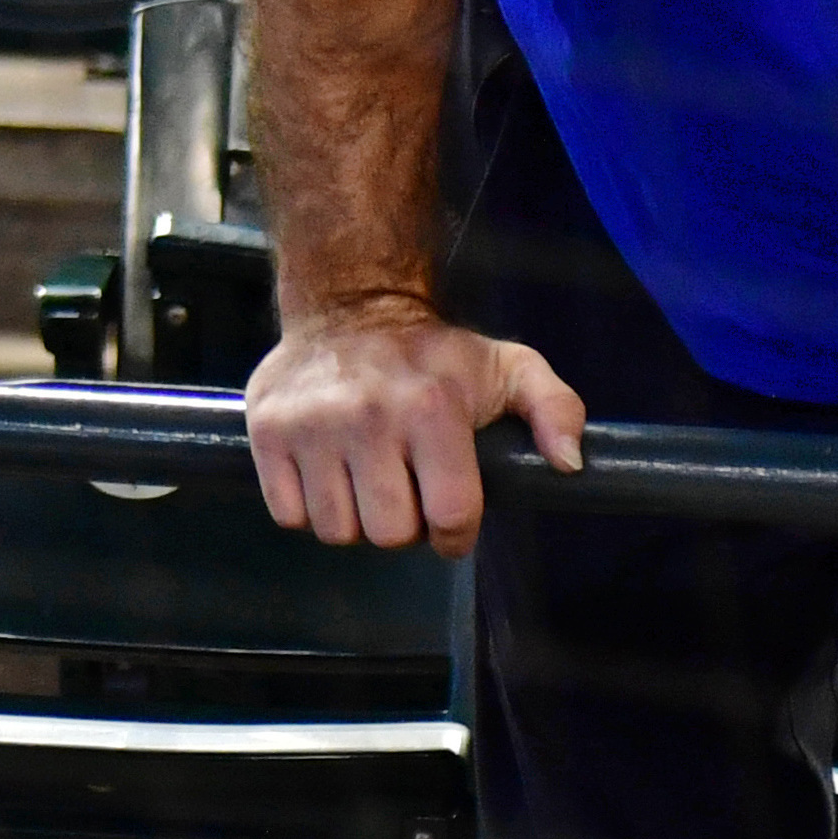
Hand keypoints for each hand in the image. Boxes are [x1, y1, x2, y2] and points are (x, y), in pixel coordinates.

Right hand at [244, 304, 587, 556]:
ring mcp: (311, 425)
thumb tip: (570, 464)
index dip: (455, 533)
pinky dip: (308, 509)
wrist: (347, 305)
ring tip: (365, 483)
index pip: (450, 514)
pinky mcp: (267, 430)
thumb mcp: (509, 367)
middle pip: (389, 533)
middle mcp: (368, 417)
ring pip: (336, 530)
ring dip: (355, 520)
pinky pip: (289, 514)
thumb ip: (556, 410)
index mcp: (433, 408)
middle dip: (402, 525)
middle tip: (403, 493)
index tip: (449, 522)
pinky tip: (328, 476)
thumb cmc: (434, 353)